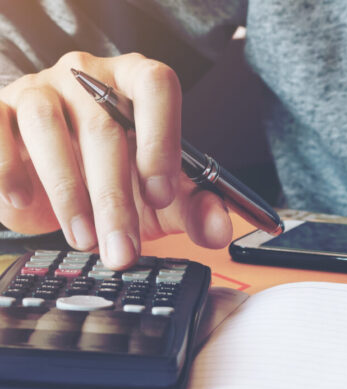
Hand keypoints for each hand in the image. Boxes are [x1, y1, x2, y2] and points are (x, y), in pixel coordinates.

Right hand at [0, 51, 231, 267]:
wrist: (57, 185)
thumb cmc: (118, 181)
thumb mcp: (163, 201)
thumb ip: (196, 209)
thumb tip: (221, 229)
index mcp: (137, 84)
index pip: (156, 85)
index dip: (160, 138)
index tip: (161, 194)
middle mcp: (89, 77)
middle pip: (104, 126)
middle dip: (116, 199)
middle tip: (122, 249)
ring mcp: (41, 88)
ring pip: (49, 127)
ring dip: (68, 192)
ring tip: (84, 239)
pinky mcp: (0, 109)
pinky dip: (8, 168)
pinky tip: (23, 201)